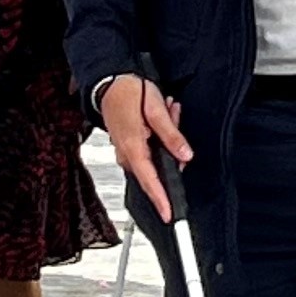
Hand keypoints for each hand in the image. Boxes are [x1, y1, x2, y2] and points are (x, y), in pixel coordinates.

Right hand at [97, 72, 190, 222]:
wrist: (109, 81)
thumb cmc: (130, 92)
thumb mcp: (156, 110)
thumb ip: (171, 135)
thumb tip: (185, 156)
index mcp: (133, 148)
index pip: (150, 181)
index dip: (161, 199)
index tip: (169, 215)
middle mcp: (127, 154)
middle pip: (157, 168)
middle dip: (172, 150)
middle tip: (173, 118)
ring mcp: (126, 151)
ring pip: (156, 157)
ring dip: (167, 137)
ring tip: (167, 111)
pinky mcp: (129, 146)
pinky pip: (150, 150)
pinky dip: (160, 135)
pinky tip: (162, 116)